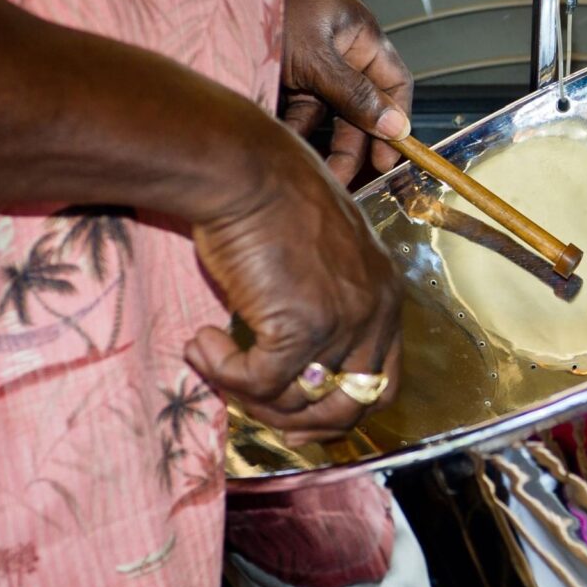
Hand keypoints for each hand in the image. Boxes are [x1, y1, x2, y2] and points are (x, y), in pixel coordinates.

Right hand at [184, 140, 402, 443]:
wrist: (244, 166)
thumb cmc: (267, 196)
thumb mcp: (313, 252)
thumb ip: (319, 303)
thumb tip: (288, 365)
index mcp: (383, 294)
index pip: (383, 382)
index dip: (341, 408)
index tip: (298, 414)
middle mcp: (374, 312)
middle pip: (352, 405)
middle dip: (302, 421)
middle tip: (254, 408)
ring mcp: (343, 321)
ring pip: (300, 401)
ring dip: (250, 394)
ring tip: (213, 360)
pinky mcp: (302, 326)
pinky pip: (260, 382)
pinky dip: (224, 373)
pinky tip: (202, 342)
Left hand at [279, 0, 412, 185]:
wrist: (200, 0)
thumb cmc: (263, 9)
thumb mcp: (315, 58)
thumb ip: (355, 95)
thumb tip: (396, 128)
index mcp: (357, 33)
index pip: (393, 82)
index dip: (395, 120)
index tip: (387, 159)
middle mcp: (338, 50)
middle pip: (360, 108)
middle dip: (351, 145)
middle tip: (342, 181)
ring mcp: (310, 65)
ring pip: (327, 117)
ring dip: (319, 145)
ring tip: (310, 171)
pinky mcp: (282, 79)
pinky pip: (297, 114)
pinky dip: (292, 132)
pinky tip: (283, 149)